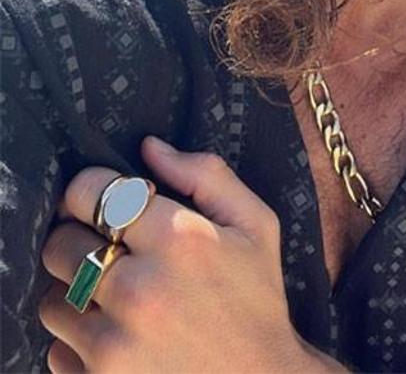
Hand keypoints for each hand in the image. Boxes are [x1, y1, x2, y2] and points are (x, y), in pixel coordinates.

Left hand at [39, 137, 342, 372]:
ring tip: (118, 298)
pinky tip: (120, 337)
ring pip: (53, 298)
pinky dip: (79, 344)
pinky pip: (56, 351)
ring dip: (78, 294)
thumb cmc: (258, 298)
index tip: (108, 204)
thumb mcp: (255, 223)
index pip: (90, 191)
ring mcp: (114, 345)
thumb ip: (205, 174)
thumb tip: (148, 147)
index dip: (92, 190)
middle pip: (60, 243)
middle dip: (81, 240)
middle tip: (112, 251)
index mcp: (179, 238)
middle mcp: (140, 289)